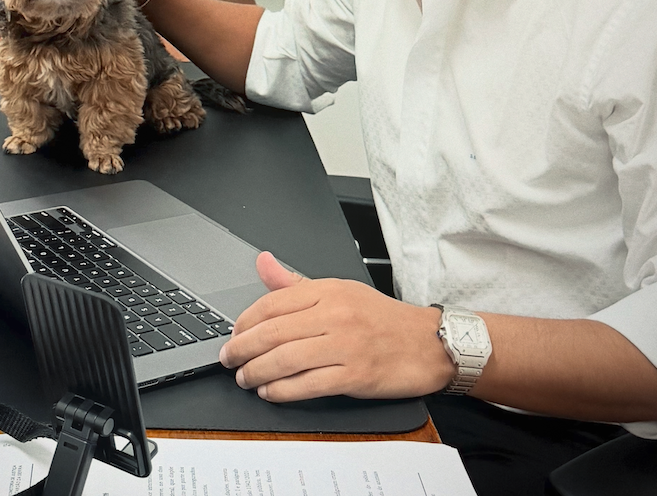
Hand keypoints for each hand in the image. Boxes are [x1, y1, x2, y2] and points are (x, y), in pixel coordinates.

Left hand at [218, 252, 452, 401]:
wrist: (429, 344)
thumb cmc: (383, 319)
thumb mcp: (341, 291)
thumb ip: (296, 284)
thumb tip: (263, 263)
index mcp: (328, 290)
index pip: (272, 302)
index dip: (244, 322)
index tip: (233, 334)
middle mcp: (335, 314)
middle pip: (273, 332)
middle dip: (242, 349)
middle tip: (228, 359)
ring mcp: (345, 345)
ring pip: (285, 359)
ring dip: (256, 373)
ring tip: (245, 379)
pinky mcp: (355, 375)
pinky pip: (308, 384)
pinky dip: (282, 391)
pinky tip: (270, 393)